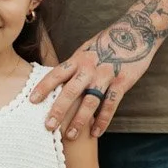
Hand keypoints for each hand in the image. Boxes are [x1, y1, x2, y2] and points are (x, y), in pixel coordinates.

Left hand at [31, 18, 159, 137]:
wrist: (135, 32)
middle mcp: (89, 67)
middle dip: (58, 110)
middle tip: (48, 126)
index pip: (56, 74)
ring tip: (71, 135)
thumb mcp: (86, 50)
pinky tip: (96, 133)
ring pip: (90, 101)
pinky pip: (110, 104)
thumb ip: (73, 66)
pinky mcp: (122, 82)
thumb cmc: (107, 43)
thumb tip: (56, 80)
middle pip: (71, 91)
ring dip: (79, 120)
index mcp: (78, 59)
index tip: (32, 101)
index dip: (43, 87)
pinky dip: (103, 120)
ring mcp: (106, 75)